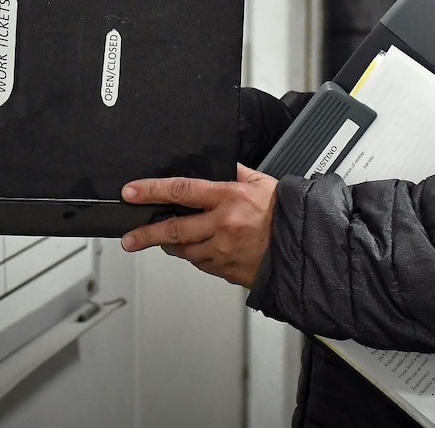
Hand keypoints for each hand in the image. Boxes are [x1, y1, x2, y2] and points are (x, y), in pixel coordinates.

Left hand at [119, 164, 277, 287]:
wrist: (305, 248)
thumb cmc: (286, 215)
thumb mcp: (262, 183)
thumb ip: (236, 172)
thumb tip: (219, 163)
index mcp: (229, 198)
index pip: (182, 190)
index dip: (152, 191)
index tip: (132, 192)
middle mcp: (223, 225)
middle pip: (174, 230)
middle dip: (146, 234)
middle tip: (130, 239)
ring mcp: (224, 251)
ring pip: (185, 251)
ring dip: (171, 246)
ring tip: (164, 241)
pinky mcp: (227, 270)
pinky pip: (202, 264)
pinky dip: (195, 256)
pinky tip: (196, 249)